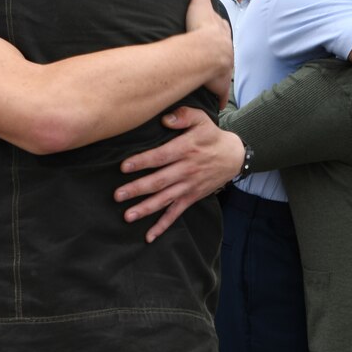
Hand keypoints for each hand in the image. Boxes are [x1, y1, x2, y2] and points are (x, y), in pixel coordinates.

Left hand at [115, 107, 243, 241]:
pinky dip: (163, 225)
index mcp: (185, 150)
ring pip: (164, 199)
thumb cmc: (211, 136)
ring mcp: (188, 186)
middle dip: (137, 189)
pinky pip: (176, 213)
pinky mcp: (191, 197)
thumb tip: (164, 119)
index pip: (160, 157)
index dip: (142, 162)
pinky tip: (149, 236)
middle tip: (118, 195)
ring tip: (128, 216)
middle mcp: (186, 170)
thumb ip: (183, 116)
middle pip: (159, 181)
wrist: (233, 156)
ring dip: (146, 209)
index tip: (124, 167)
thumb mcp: (201, 119)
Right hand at [182, 0, 232, 98]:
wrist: (206, 53)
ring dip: (220, 75)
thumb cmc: (200, 29)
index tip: (214, 33)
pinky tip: (217, 103)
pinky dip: (218, 98)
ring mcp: (224, 68)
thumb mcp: (200, 5)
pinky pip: (219, 93)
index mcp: (221, 33)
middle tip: (213, 57)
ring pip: (224, 71)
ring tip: (214, 78)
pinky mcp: (219, 85)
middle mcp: (226, 50)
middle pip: (225, 51)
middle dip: (221, 54)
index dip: (217, 32)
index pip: (222, 30)